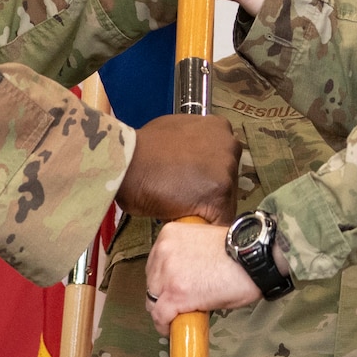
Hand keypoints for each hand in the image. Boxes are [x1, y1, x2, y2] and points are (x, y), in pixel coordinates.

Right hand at [116, 114, 239, 225]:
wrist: (127, 162)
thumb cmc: (141, 148)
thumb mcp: (174, 131)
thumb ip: (192, 143)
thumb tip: (192, 159)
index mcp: (219, 128)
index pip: (224, 159)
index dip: (210, 176)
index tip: (196, 184)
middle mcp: (229, 146)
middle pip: (230, 179)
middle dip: (211, 191)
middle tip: (187, 198)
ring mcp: (227, 172)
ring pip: (227, 201)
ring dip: (208, 209)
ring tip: (183, 210)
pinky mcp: (220, 197)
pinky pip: (220, 221)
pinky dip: (207, 227)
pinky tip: (189, 224)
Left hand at [145, 219, 260, 332]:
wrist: (253, 258)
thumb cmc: (239, 251)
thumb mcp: (204, 241)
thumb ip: (187, 254)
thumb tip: (184, 274)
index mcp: (170, 234)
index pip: (155, 263)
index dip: (163, 279)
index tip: (170, 287)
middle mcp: (164, 251)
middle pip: (152, 282)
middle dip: (163, 294)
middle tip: (179, 302)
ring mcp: (168, 273)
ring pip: (153, 300)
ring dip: (164, 310)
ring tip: (179, 315)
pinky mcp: (176, 294)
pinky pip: (160, 316)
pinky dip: (164, 325)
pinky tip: (172, 328)